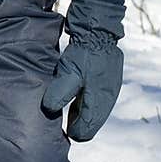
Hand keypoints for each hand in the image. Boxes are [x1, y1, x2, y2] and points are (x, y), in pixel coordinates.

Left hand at [41, 0, 124, 141]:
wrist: (99, 28)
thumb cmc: (82, 51)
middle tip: (59, 126)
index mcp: (99, 100)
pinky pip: (97, 99)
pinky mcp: (109, 79)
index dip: (72, 133)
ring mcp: (110, 88)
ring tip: (65, 113)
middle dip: (77, 126)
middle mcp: (108, 98)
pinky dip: (86, 103)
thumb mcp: (68, 71)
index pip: (86, 129)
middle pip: (92, 123)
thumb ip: (60, 93)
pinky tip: (75, 99)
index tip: (59, 132)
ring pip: (95, 111)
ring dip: (81, 114)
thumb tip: (50, 110)